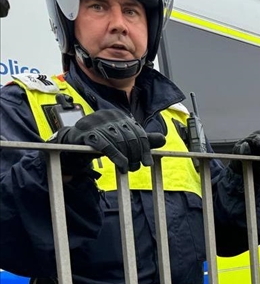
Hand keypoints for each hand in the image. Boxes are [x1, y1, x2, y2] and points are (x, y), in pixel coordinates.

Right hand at [51, 109, 165, 174]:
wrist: (71, 143)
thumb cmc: (99, 139)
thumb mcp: (121, 138)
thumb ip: (141, 138)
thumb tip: (163, 139)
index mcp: (118, 114)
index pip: (138, 132)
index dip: (145, 149)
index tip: (147, 163)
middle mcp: (108, 115)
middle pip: (130, 137)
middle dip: (135, 154)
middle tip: (136, 167)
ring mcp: (96, 123)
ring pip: (119, 142)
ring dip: (127, 158)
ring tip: (128, 168)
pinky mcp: (86, 134)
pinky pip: (106, 146)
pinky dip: (117, 157)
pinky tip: (122, 166)